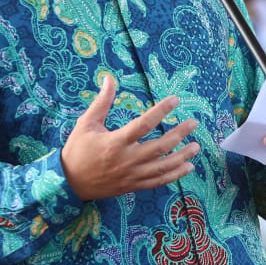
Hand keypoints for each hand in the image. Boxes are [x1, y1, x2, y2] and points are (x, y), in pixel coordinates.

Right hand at [61, 76, 199, 200]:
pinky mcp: (133, 186)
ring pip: (163, 166)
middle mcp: (127, 160)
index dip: (161, 111)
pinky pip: (158, 182)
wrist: (69, 183)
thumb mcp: (86, 124)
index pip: (144, 124)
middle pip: (159, 147)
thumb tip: (109, 78)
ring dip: (182, 156)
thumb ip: (102, 102)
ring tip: (196, 146)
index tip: (175, 100)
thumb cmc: (77, 150)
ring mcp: (132, 175)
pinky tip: (188, 168)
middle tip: (193, 123)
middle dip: (179, 134)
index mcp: (115, 142)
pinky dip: (175, 175)